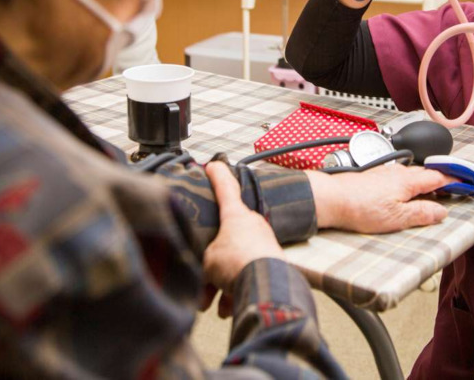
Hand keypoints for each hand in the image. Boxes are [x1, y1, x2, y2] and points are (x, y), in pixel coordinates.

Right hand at [203, 162, 285, 291]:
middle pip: (225, 239)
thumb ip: (203, 255)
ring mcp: (263, 244)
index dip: (217, 175)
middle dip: (211, 263)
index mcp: (236, 215)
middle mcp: (252, 225)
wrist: (266, 285)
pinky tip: (226, 308)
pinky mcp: (272, 263)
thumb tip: (203, 264)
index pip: (225, 188)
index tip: (214, 164)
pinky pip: (247, 275)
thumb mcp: (207, 258)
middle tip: (201, 281)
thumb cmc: (237, 263)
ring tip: (211, 303)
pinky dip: (234, 291)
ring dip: (220, 284)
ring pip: (235, 261)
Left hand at [305, 163, 451, 232]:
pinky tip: (406, 192)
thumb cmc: (360, 208)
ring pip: (412, 175)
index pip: (438, 177)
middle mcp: (398, 173)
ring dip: (426, 181)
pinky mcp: (374, 177)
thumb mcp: (397, 218)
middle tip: (455, 187)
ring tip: (434, 191)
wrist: (332, 199)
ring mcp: (385, 173)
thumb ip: (421, 214)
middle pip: (426, 173)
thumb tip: (441, 212)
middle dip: (442, 179)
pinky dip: (410, 183)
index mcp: (408, 181)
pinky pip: (399, 177)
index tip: (467, 182)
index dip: (454, 179)